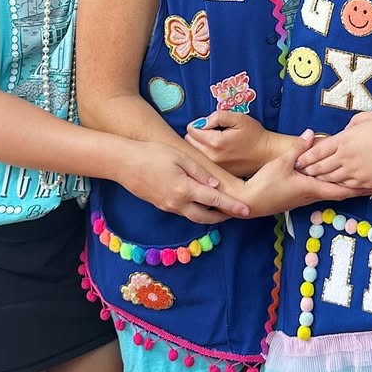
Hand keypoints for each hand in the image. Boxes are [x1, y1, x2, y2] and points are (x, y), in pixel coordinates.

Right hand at [115, 140, 250, 223]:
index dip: (232, 206)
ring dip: (210, 216)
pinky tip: (202, 203)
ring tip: (223, 209)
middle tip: (237, 212)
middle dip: (223, 216)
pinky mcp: (161, 205)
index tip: (247, 210)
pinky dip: (197, 211)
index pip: (215, 200)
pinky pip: (184, 212)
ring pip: (194, 217)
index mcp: (184, 189)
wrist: (123, 163)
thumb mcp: (179, 157)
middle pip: (206, 217)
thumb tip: (216, 185)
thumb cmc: (152, 154)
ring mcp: (168, 206)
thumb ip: (199, 172)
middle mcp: (177, 202)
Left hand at [186, 110, 285, 176]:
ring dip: (199, 146)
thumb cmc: (254, 134)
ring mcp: (215, 167)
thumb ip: (218, 116)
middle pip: (189, 143)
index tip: (207, 124)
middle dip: (195, 135)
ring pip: (194, 154)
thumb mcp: (239, 118)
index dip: (197, 124)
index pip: (191, 131)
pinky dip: (205, 156)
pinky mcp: (218, 173)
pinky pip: (203, 163)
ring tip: (213, 142)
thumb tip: (202, 122)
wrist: (267, 153)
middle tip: (209, 131)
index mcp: (215, 142)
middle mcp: (212, 157)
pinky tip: (217, 152)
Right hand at [244, 133, 371, 216]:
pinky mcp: (300, 197)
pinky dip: (334, 187)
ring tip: (363, 184)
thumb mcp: (281, 164)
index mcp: (312, 187)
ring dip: (348, 189)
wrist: (251, 202)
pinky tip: (336, 182)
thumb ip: (298, 149)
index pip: (341, 189)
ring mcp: (307, 197)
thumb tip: (311, 133)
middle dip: (359, 190)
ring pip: (332, 192)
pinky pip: (322, 192)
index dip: (359, 188)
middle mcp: (313, 195)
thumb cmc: (266, 184)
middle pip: (341, 192)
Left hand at [294, 110, 371, 189]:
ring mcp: (355, 173)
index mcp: (345, 140)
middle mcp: (346, 158)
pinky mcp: (365, 184)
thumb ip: (354, 123)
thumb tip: (347, 130)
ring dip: (320, 180)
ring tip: (313, 180)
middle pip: (322, 167)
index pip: (319, 150)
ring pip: (332, 179)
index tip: (298, 160)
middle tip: (301, 173)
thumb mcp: (370, 117)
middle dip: (309, 170)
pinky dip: (337, 187)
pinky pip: (346, 187)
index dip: (307, 156)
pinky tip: (333, 186)